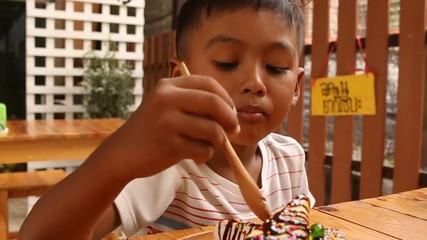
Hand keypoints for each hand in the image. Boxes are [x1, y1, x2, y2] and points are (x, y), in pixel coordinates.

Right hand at [100, 74, 239, 178]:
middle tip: (233, 130)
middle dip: (230, 118)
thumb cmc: (151, 130)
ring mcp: (167, 122)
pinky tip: (195, 156)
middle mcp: (166, 99)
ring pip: (213, 130)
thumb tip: (231, 111)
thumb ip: (192, 102)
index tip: (231, 112)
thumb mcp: (165, 105)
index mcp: (167, 86)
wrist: (122, 153)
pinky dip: (205, 155)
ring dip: (218, 141)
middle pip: (215, 103)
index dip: (226, 98)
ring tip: (208, 146)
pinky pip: (203, 149)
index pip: (209, 83)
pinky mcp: (169, 144)